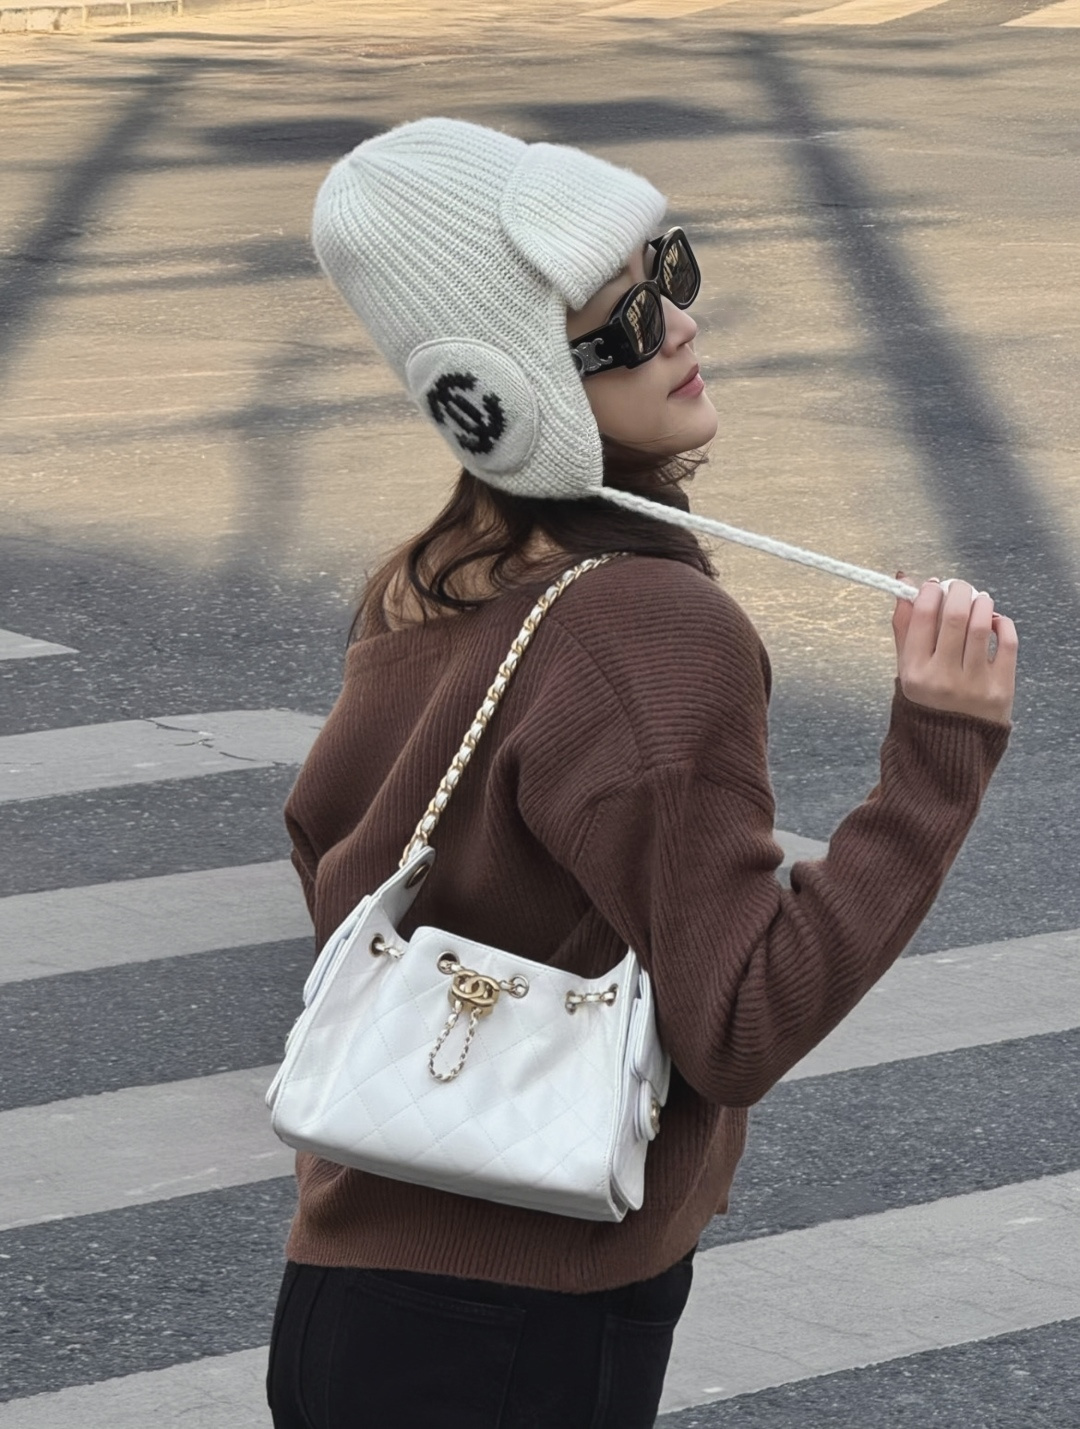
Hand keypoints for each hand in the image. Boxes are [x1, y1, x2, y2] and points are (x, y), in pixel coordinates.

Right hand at [892, 575, 1017, 725]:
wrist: (951, 750)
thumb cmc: (927, 702)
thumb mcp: (906, 669)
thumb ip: (905, 628)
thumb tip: (905, 584)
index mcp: (914, 672)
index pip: (922, 616)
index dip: (929, 591)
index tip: (933, 585)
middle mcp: (943, 678)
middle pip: (954, 615)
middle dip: (958, 590)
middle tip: (959, 587)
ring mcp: (974, 684)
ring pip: (981, 625)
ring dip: (981, 602)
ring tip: (978, 600)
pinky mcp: (1001, 688)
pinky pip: (1007, 642)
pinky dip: (1002, 623)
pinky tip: (994, 621)